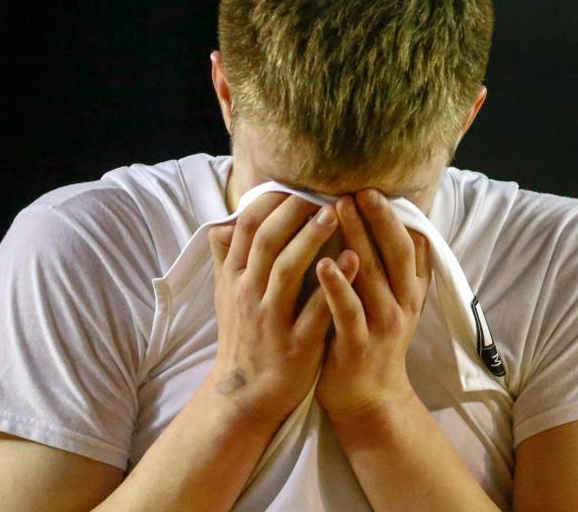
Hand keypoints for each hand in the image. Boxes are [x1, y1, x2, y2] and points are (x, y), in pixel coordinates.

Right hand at [206, 193, 346, 432]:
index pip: (248, 228)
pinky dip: (334, 284)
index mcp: (235, 279)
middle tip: (320, 190)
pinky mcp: (295, 345)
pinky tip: (355, 260)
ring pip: (287, 270)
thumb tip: (222, 223)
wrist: (246, 395)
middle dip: (292, 212)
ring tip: (335, 213)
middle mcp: (249, 294)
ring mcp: (271, 320)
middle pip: (267, 242)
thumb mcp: (226, 297)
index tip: (294, 183)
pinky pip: (315, 309)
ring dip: (310, 238)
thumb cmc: (244, 337)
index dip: (270, 202)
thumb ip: (226, 258)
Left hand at [315, 189, 431, 420]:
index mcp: (408, 289)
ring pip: (371, 275)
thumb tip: (388, 218)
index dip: (392, 215)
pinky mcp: (358, 345)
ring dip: (356, 239)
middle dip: (376, 217)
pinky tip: (322, 263)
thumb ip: (389, 264)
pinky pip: (348, 311)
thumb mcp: (390, 299)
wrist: (366, 396)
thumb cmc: (370, 337)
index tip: (372, 187)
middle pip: (393, 252)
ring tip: (338, 208)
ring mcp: (381, 324)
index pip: (407, 243)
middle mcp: (400, 303)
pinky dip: (337, 286)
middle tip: (356, 187)